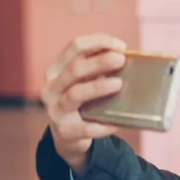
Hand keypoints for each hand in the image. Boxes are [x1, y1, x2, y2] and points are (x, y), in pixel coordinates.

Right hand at [41, 34, 127, 170]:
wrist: (67, 137)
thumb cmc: (81, 103)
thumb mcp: (82, 82)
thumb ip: (97, 70)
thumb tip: (127, 59)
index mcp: (56, 69)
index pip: (75, 47)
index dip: (98, 42)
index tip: (120, 46)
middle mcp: (52, 88)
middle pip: (75, 69)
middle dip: (99, 62)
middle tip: (121, 59)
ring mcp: (56, 110)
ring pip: (75, 94)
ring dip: (98, 87)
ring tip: (118, 84)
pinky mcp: (66, 131)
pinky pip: (87, 127)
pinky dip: (104, 125)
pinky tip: (118, 123)